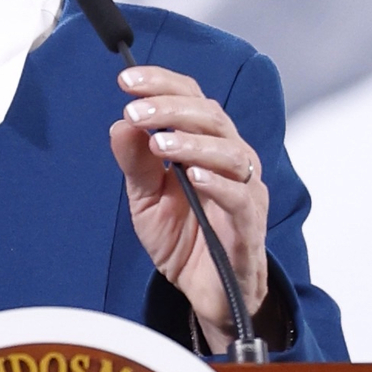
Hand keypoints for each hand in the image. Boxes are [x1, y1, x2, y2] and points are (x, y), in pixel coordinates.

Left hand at [108, 65, 268, 348]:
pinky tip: (194, 177)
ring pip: (231, 151)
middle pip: (211, 116)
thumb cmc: (185, 238)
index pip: (191, 98)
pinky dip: (219, 183)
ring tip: (160, 144)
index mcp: (206, 144)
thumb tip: (120, 122)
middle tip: (136, 111)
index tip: (126, 80)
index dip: (161, 83)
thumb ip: (135, 162)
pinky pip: (241, 196)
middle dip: (171, 108)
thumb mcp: (146, 198)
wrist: (205, 291)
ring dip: (193, 142)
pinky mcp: (250, 224)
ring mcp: (245, 190)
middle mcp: (231, 159)